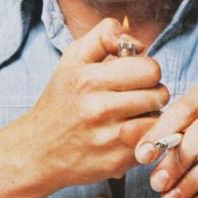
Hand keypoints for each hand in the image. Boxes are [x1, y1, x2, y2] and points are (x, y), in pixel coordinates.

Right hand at [5, 17, 168, 191]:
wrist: (37, 150)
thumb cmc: (61, 100)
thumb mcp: (73, 58)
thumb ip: (103, 36)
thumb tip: (134, 38)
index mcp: (89, 79)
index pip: (149, 68)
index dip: (146, 70)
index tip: (135, 76)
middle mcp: (98, 109)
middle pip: (159, 94)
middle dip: (152, 93)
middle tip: (136, 96)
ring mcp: (108, 138)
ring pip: (158, 120)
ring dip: (151, 117)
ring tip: (133, 115)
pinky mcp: (115, 162)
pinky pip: (149, 144)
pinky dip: (144, 138)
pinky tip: (127, 134)